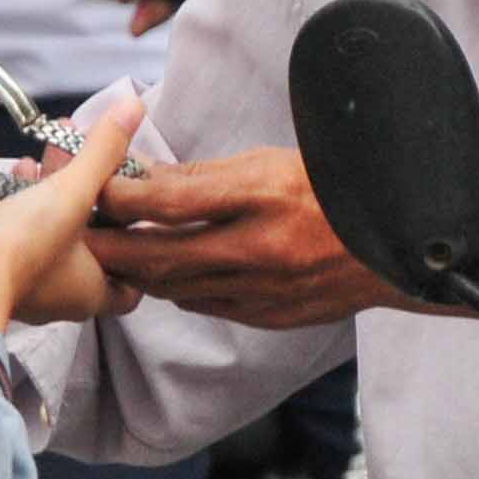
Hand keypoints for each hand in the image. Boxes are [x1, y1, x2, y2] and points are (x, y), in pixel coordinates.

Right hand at [0, 101, 147, 327]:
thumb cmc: (26, 248)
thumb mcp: (74, 191)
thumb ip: (103, 151)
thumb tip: (135, 107)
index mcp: (92, 291)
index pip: (129, 284)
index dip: (136, 251)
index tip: (139, 216)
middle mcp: (61, 293)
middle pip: (88, 240)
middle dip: (90, 196)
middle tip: (91, 154)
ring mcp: (24, 280)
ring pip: (51, 230)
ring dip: (53, 189)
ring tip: (56, 145)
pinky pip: (16, 227)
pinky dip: (21, 196)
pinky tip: (20, 165)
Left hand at [85, 147, 403, 330]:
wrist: (398, 244)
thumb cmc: (333, 188)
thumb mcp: (271, 162)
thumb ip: (205, 176)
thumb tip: (144, 176)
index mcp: (265, 195)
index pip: (174, 200)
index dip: (125, 197)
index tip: (96, 188)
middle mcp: (263, 248)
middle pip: (165, 255)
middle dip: (115, 248)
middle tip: (80, 239)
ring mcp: (268, 289)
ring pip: (180, 288)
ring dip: (141, 274)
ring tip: (111, 259)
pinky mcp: (272, 316)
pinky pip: (208, 306)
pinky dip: (179, 290)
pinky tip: (164, 277)